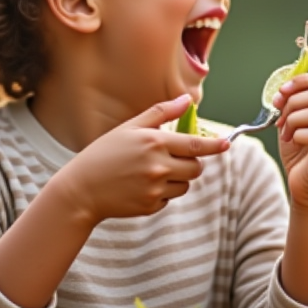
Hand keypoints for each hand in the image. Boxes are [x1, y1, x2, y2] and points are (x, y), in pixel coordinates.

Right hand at [49, 94, 228, 224]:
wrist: (81, 189)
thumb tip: (187, 101)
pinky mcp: (150, 206)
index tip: (226, 144)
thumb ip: (162, 113)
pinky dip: (162, 193)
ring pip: (185, 185)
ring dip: (177, 179)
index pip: (195, 145)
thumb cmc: (104, 154)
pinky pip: (169, 199)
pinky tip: (141, 186)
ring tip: (151, 173)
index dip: (214, 145)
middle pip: (195, 168)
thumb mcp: (130, 127)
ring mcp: (155, 188)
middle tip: (172, 158)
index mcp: (154, 142)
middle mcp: (158, 166)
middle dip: (191, 163)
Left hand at [272, 71, 307, 211]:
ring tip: (285, 133)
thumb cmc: (300, 156)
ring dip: (292, 120)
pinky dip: (296, 135)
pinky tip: (293, 143)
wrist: (306, 189)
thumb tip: (283, 86)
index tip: (281, 91)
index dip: (301, 81)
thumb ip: (292, 104)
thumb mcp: (293, 123)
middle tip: (278, 116)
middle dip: (291, 102)